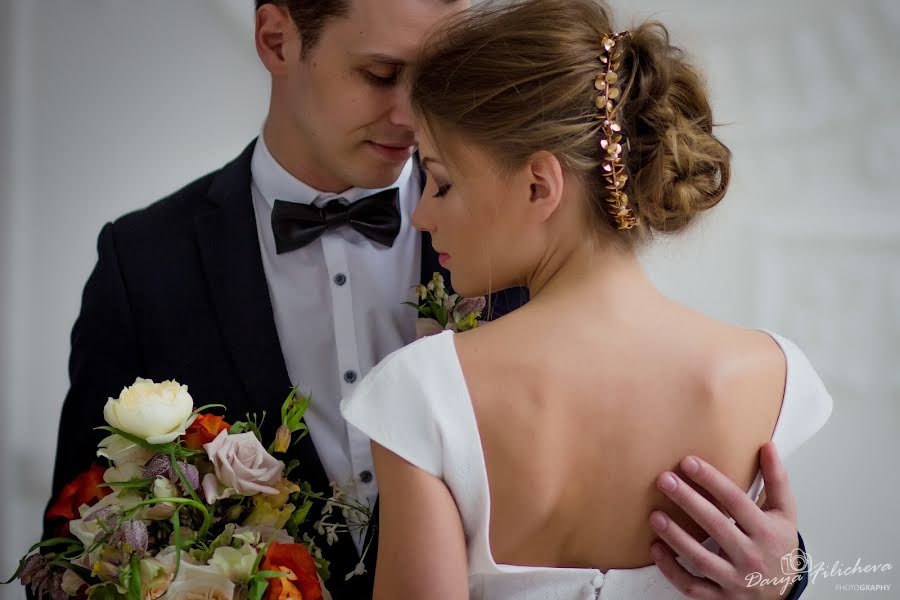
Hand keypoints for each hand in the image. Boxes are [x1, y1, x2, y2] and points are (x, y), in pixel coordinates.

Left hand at [649, 442, 802, 598]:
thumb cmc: (778, 546)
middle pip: (716, 526)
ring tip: (655, 515)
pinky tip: (656, 548)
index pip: (736, 502)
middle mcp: (751, 556)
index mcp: (766, 531)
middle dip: (688, 501)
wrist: (783, 592)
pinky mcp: (720, 597)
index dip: (712, 481)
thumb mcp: (784, 513)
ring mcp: (735, 580)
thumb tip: (767, 446)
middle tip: (665, 480)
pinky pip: (692, 586)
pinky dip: (672, 570)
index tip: (688, 463)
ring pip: (701, 559)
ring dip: (676, 537)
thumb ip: (776, 479)